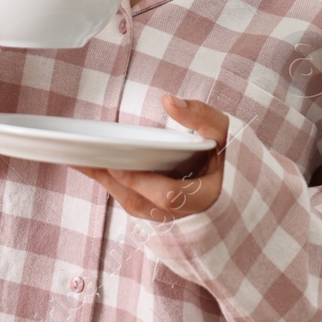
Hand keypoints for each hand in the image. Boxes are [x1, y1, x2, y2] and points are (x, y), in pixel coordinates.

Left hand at [72, 95, 229, 220]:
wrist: (242, 191)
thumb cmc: (234, 158)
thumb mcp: (227, 133)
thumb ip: (202, 117)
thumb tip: (169, 101)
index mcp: (206, 198)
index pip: (167, 195)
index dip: (140, 181)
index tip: (116, 162)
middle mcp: (186, 216)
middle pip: (140, 204)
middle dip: (110, 181)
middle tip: (83, 158)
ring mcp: (172, 220)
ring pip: (133, 206)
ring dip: (107, 184)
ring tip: (79, 160)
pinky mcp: (161, 215)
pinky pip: (134, 204)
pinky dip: (115, 186)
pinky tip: (95, 168)